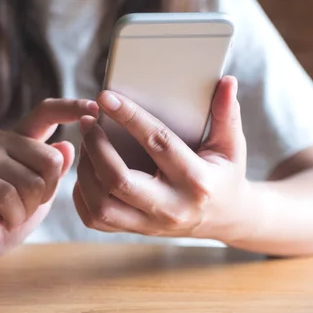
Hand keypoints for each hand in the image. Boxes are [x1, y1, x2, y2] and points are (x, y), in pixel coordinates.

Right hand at [0, 98, 98, 268]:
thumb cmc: (6, 218)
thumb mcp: (40, 195)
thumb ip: (52, 172)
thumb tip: (66, 146)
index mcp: (19, 139)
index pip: (45, 112)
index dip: (70, 108)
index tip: (94, 108)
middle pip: (52, 161)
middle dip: (47, 194)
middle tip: (23, 205)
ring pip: (32, 183)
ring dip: (27, 210)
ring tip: (8, 213)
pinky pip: (9, 196)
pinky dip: (13, 217)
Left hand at [74, 76, 249, 240]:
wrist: (225, 219)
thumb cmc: (224, 175)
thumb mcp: (231, 146)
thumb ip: (226, 114)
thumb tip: (226, 81)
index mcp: (196, 180)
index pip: (158, 143)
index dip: (130, 117)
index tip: (107, 97)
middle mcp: (171, 206)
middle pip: (119, 180)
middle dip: (96, 147)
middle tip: (88, 122)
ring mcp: (150, 224)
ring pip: (101, 204)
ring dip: (85, 171)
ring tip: (85, 144)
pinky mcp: (135, 231)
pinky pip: (96, 219)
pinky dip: (82, 195)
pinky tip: (85, 171)